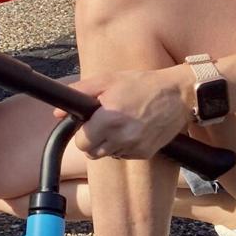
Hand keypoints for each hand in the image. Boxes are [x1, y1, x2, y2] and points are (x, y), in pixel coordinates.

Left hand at [59, 66, 191, 160]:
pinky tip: (132, 129)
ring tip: (119, 124)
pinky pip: (124, 155)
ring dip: (108, 144)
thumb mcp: (108, 80)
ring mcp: (135, 147)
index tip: (88, 123)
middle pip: (92, 153)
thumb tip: (57, 112)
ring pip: (108, 155)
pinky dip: (124, 146)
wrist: (178, 95)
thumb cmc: (142, 84)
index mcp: (109, 118)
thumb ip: (81, 93)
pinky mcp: (145, 153)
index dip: (82, 132)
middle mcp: (122, 137)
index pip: (81, 143)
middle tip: (101, 124)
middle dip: (92, 140)